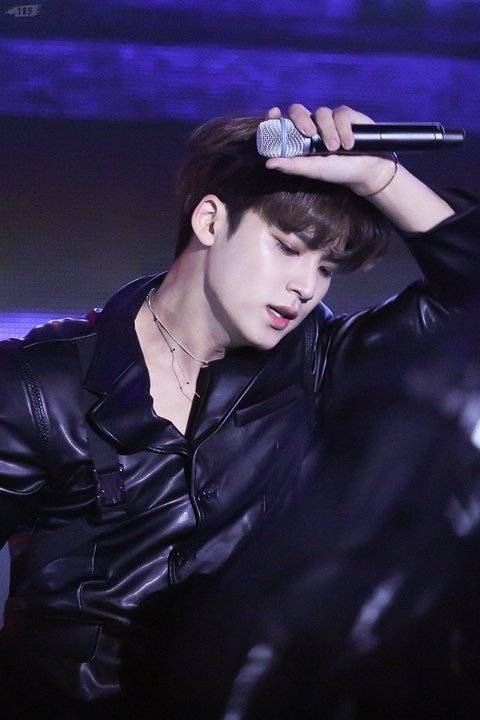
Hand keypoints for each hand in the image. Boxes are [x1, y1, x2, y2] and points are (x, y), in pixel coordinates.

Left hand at [264, 104, 395, 196]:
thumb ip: (293, 165)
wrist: (366, 171)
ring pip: (322, 112)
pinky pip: (340, 114)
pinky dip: (343, 129)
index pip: (283, 122)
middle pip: (298, 110)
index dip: (275, 116)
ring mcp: (329, 119)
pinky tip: (349, 143)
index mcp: (300, 139)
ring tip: (337, 148)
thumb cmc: (337, 171)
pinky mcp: (346, 116)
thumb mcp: (314, 170)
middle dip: (302, 119)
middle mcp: (312, 126)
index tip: (273, 113)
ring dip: (328, 131)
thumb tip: (268, 163)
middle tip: (310, 134)